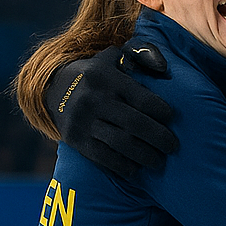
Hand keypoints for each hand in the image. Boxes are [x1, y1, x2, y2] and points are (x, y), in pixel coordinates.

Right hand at [45, 43, 178, 177]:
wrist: (53, 87)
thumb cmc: (95, 74)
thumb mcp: (112, 57)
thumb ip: (140, 56)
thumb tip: (163, 67)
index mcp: (106, 78)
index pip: (141, 98)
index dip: (161, 111)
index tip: (171, 118)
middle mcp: (93, 99)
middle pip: (134, 124)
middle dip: (159, 138)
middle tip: (172, 146)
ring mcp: (82, 121)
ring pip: (121, 143)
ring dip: (144, 156)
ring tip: (158, 162)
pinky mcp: (75, 139)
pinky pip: (103, 157)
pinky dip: (122, 165)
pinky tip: (135, 169)